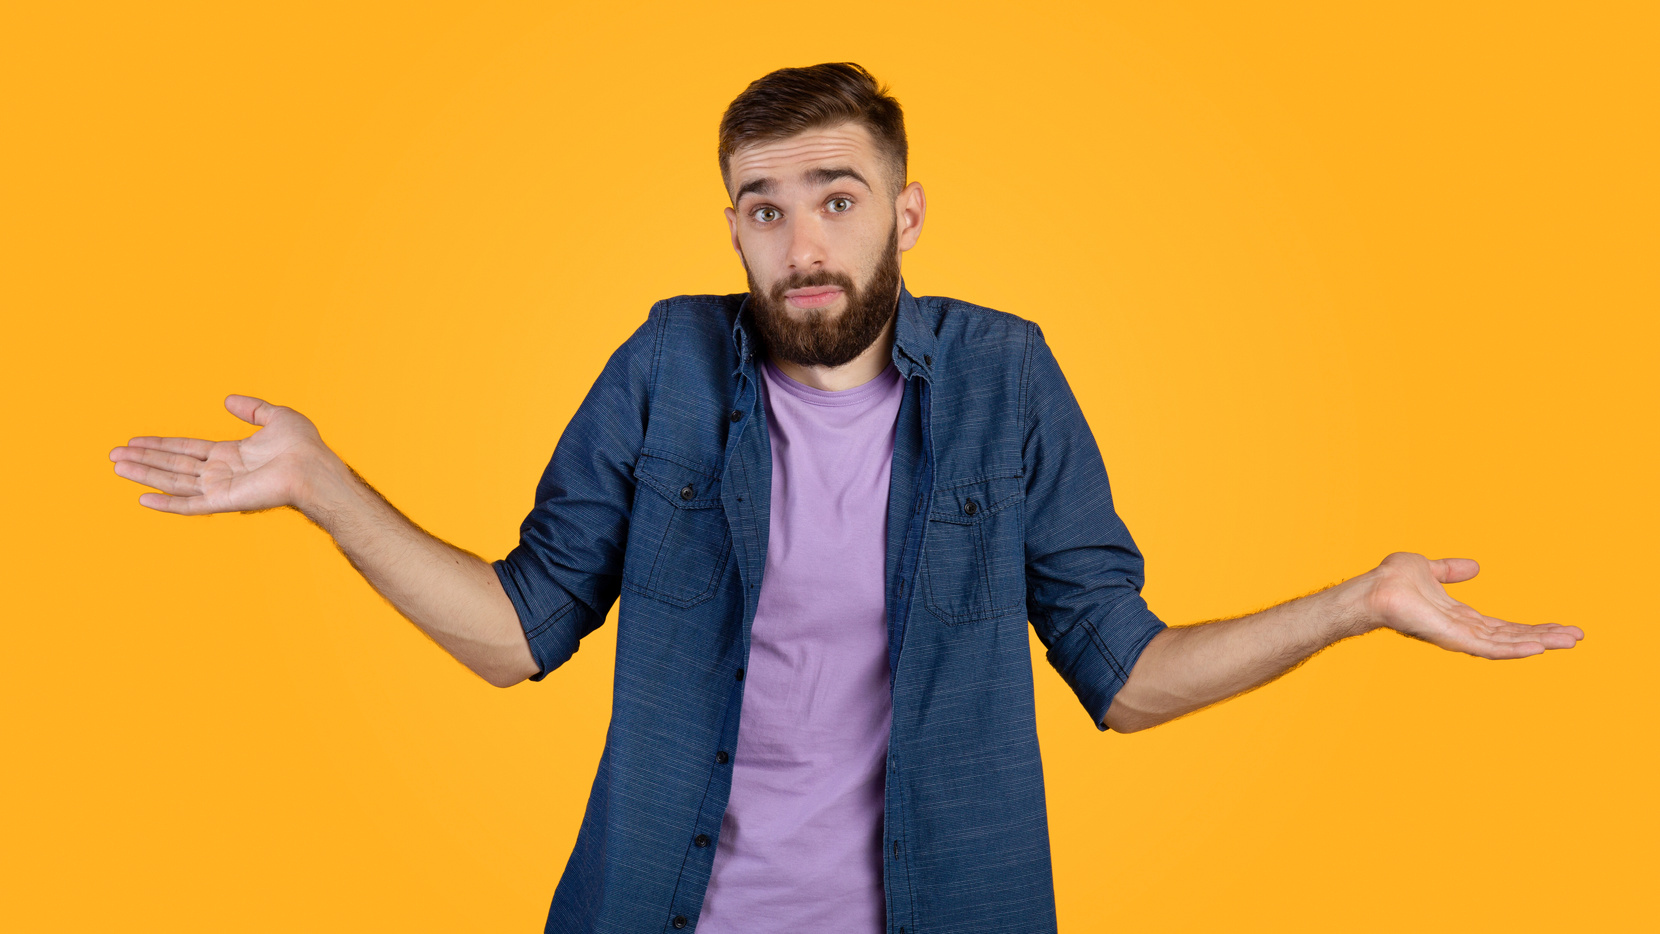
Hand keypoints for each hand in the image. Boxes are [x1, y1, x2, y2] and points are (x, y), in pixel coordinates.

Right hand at [110, 394, 334, 515]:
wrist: (314, 468)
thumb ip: (251, 408)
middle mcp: (221, 472)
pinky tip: (142, 497)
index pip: (186, 449)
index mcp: (230, 454)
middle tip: (112, 455)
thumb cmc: (303, 446)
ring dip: (144, 474)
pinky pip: (189, 504)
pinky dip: (165, 503)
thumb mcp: (276, 416)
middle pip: (172, 465)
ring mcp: (220, 487)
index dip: (160, 445)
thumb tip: (228, 399)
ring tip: (116, 467)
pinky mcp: (224, 501)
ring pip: (173, 481)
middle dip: (142, 459)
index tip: (134, 441)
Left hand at [1353, 552, 1583, 657]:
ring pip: (1507, 644)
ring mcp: (1459, 637)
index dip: (1533, 627)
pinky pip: (1488, 648)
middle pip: (1512, 637)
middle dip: (1545, 637)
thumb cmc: (1392, 579)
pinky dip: (1513, 649)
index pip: (1505, 626)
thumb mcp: (1430, 569)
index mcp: (1462, 617)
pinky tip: (1538, 648)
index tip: (1562, 626)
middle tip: (1578, 637)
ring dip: (1539, 642)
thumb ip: (1451, 571)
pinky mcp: (1452, 638)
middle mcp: (1464, 630)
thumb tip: (1475, 566)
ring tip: (1570, 642)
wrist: (1374, 586)